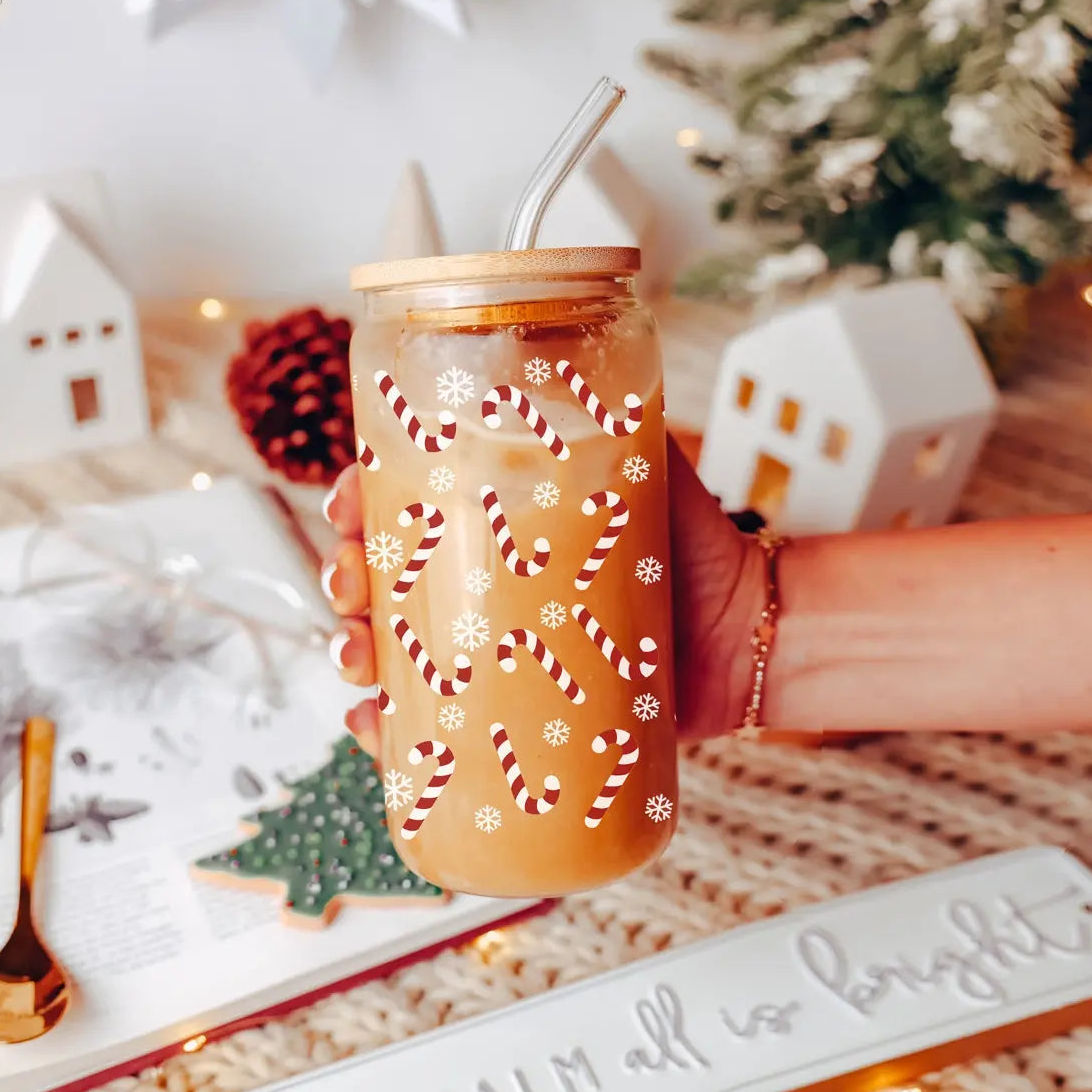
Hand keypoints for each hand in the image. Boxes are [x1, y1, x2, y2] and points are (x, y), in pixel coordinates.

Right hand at [320, 436, 759, 752]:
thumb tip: (558, 360)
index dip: (357, 500)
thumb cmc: (696, 549)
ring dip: (356, 654)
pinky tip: (379, 728)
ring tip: (360, 661)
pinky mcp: (512, 710)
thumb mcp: (644, 470)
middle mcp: (487, 585)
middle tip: (352, 588)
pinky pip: (439, 724)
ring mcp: (495, 650)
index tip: (345, 502)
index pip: (407, 503)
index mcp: (498, 523)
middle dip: (344, 579)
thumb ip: (607, 418)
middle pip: (384, 579)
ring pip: (398, 652)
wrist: (747, 637)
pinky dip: (395, 732)